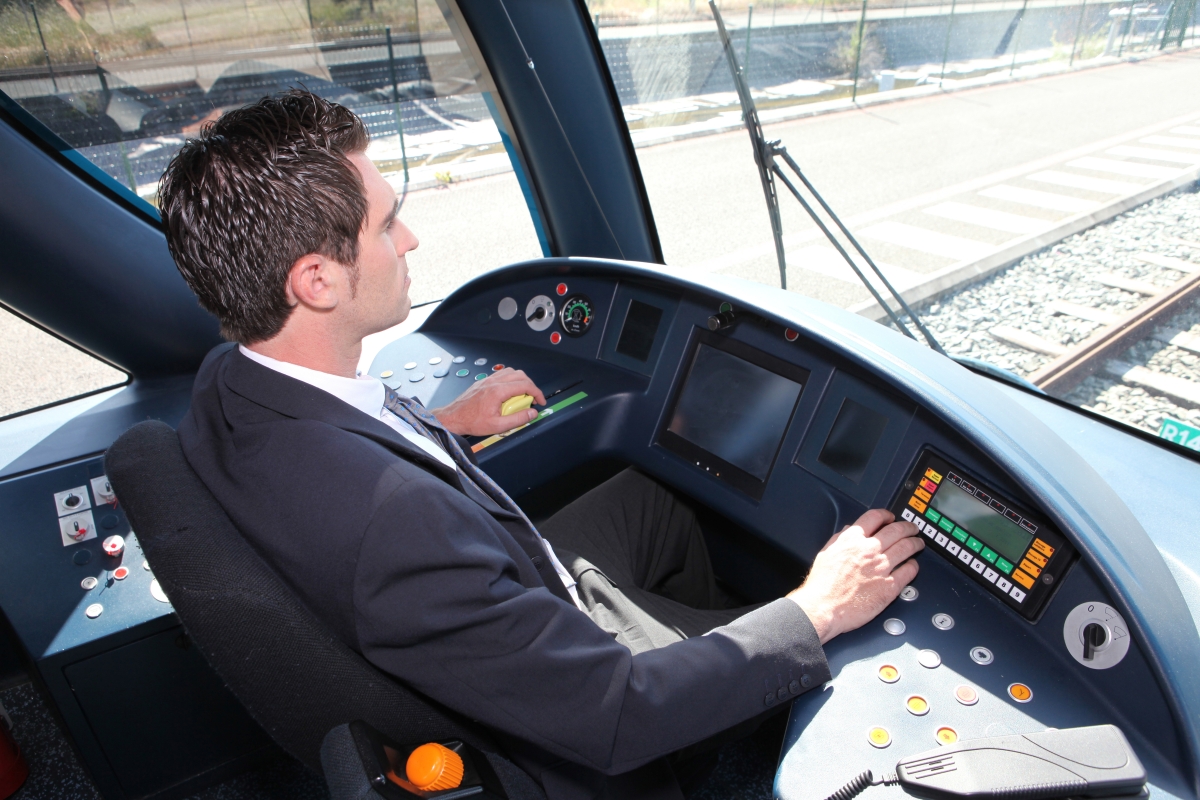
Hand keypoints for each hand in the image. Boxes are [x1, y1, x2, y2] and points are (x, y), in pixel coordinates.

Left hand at [431, 368, 546, 436]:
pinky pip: (501, 375)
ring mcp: (487, 380)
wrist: (453, 417)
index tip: (540, 401)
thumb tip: (532, 413)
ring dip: (520, 381)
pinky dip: (510, 380)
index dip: (537, 393)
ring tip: (522, 395)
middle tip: (533, 399)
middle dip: (531, 386)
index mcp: (498, 391)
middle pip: (520, 375)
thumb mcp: (497, 426)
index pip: (525, 385)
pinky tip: (509, 393)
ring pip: (511, 372)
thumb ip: (518, 419)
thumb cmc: (471, 421)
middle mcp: (493, 382)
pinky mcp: (483, 382)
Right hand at [787, 509, 922, 644]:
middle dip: (908, 527)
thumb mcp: (825, 554)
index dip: (886, 515)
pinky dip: (913, 566)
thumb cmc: (821, 585)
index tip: (891, 517)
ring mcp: (881, 568)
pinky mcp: (889, 586)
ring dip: (915, 543)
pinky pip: (909, 571)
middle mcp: (868, 550)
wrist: (823, 607)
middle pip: (896, 530)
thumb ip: (839, 539)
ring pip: (906, 548)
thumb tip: (849, 530)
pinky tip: (913, 565)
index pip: (874, 517)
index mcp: (851, 540)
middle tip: (912, 529)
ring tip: (918, 544)